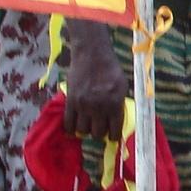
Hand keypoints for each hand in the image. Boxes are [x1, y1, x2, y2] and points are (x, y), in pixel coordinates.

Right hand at [63, 21, 128, 139]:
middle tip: (99, 126)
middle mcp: (99, 107)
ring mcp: (83, 105)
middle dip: (99, 132)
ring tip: (87, 123)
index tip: (112, 135)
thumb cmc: (111, 69)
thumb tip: (117, 122)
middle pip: (97, 134)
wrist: (92, 54)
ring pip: (83, 131)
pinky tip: (75, 125)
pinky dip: (71, 128)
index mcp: (115, 103)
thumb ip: (119, 104)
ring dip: (86, 129)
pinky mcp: (70, 101)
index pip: (114, 131)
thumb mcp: (122, 86)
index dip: (114, 136)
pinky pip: (68, 123)